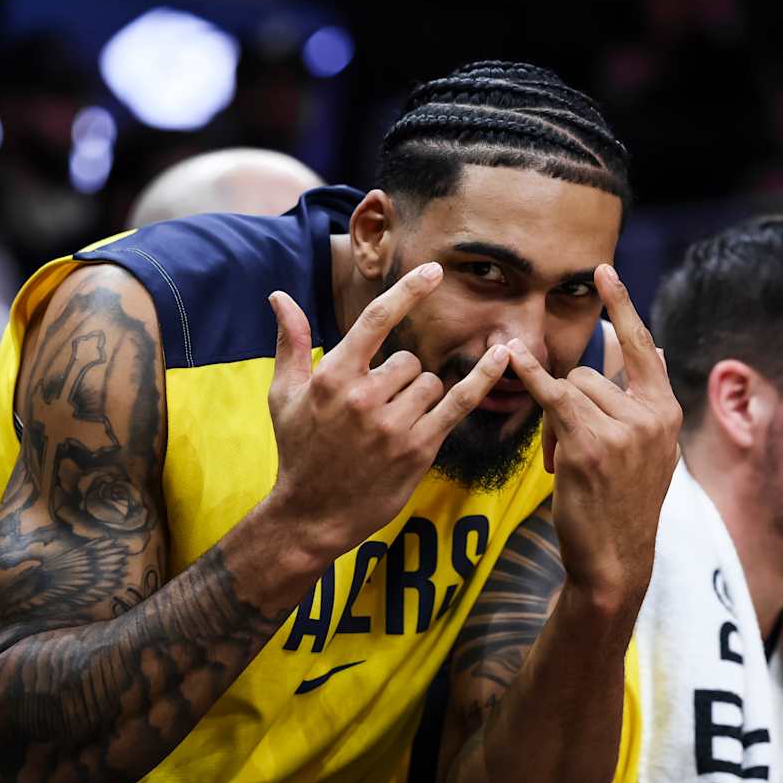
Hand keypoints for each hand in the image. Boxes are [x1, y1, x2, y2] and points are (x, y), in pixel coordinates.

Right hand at [264, 263, 509, 558]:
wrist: (312, 513)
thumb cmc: (298, 450)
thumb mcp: (283, 395)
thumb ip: (291, 342)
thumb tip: (279, 296)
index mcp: (334, 376)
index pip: (377, 320)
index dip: (409, 291)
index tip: (433, 270)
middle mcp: (365, 397)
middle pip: (409, 361)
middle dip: (399, 379)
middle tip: (376, 411)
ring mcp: (394, 425)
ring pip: (430, 383)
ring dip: (418, 397)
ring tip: (390, 426)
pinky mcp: (419, 449)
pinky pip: (459, 403)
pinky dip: (483, 378)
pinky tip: (503, 356)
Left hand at [505, 264, 680, 604]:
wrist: (617, 561)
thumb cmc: (624, 507)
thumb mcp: (651, 450)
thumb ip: (647, 400)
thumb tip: (654, 347)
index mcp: (666, 411)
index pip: (642, 346)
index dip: (622, 306)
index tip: (603, 270)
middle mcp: (651, 415)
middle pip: (589, 375)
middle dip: (568, 404)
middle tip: (565, 451)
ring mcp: (623, 428)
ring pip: (569, 390)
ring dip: (554, 422)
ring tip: (562, 463)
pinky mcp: (591, 444)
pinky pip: (553, 397)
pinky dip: (530, 377)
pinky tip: (512, 358)